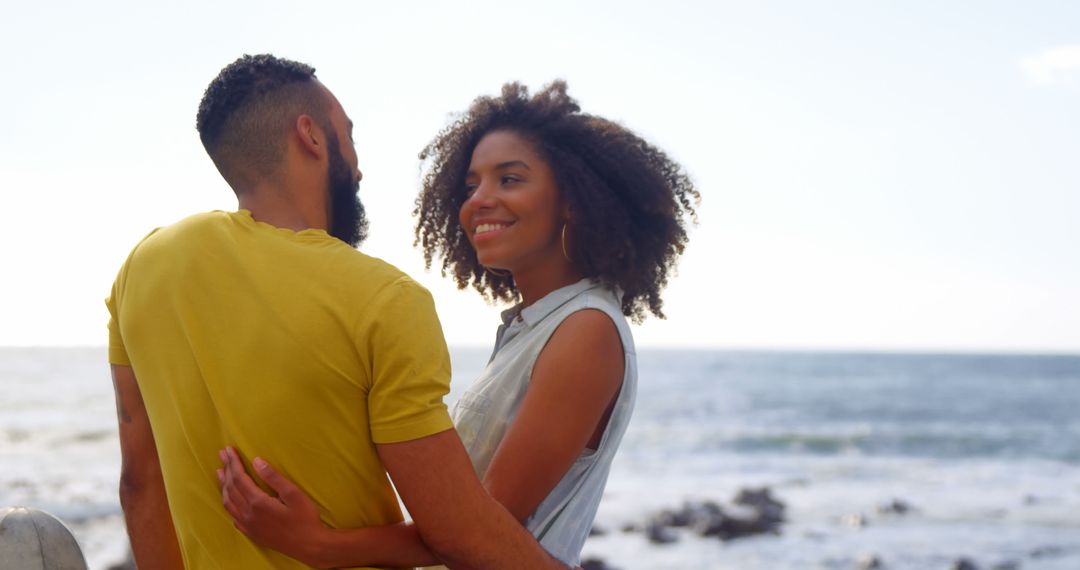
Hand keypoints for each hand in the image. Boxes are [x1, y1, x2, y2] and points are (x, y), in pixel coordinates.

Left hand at [217, 447, 328, 566]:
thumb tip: (257, 461)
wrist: (309, 546)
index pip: (239, 478)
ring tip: (220, 473)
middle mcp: (248, 514)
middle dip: (226, 469)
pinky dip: (228, 503)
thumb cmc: (305, 518)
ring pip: (228, 503)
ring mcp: (248, 525)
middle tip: (222, 454)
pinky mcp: (251, 534)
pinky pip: (233, 516)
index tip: (228, 450)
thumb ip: (274, 477)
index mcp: (258, 502)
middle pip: (231, 488)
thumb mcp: (293, 494)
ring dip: (223, 486)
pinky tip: (229, 499)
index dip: (233, 463)